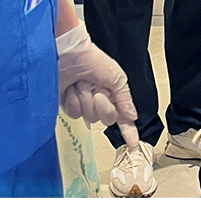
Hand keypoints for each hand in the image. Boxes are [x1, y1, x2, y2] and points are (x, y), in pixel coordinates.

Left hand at [56, 23, 139, 148]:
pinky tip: (71, 89)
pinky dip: (74, 101)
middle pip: (106, 119)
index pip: (122, 117)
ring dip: (86, 100)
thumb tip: (132, 117)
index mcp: (113, 95)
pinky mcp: (67, 105)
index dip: (129, 131)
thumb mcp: (117, 78)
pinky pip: (74, 113)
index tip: (134, 144)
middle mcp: (99, 102)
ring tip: (81, 84)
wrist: (69, 55)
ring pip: (89, 117)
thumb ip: (125, 100)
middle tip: (97, 90)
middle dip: (102, 105)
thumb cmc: (94, 61)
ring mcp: (83, 104)